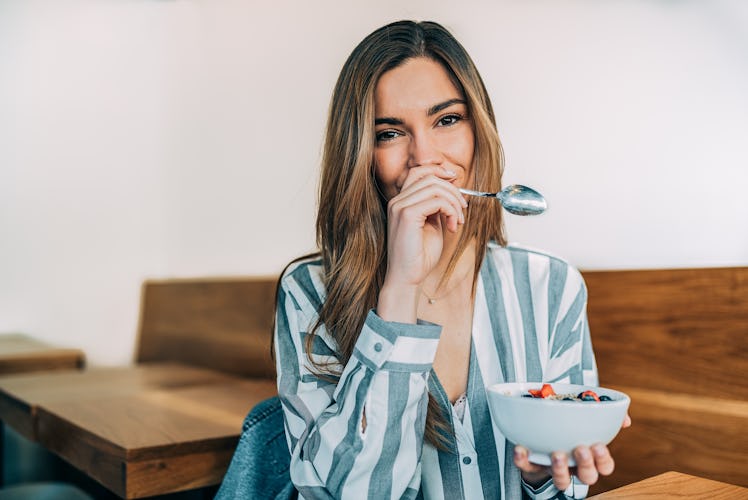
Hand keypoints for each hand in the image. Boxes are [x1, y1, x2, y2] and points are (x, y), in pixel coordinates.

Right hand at [382, 165, 466, 288]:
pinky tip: (452, 226)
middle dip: (453, 192)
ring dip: (454, 203)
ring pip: (436, 187)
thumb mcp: (432, 225)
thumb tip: (451, 191)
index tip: (456, 181)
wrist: (407, 278)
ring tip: (458, 221)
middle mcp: (397, 201)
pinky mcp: (407, 215)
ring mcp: (400, 207)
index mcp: (401, 202)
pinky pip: (437, 201)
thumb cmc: (419, 257)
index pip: (418, 172)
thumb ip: (437, 207)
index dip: (438, 171)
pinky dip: (451, 211)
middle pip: (430, 178)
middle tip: (463, 211)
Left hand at [513, 413, 631, 490]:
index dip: (604, 460)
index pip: (605, 466)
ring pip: (561, 481)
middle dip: (586, 465)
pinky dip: (523, 460)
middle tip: (580, 448)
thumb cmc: (570, 425)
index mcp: (590, 455)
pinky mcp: (532, 465)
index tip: (598, 445)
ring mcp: (553, 467)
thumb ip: (607, 414)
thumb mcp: (588, 415)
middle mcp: (573, 465)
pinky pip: (526, 467)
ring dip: (560, 470)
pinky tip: (522, 448)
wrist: (541, 431)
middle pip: (587, 476)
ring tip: (557, 454)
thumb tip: (624, 419)